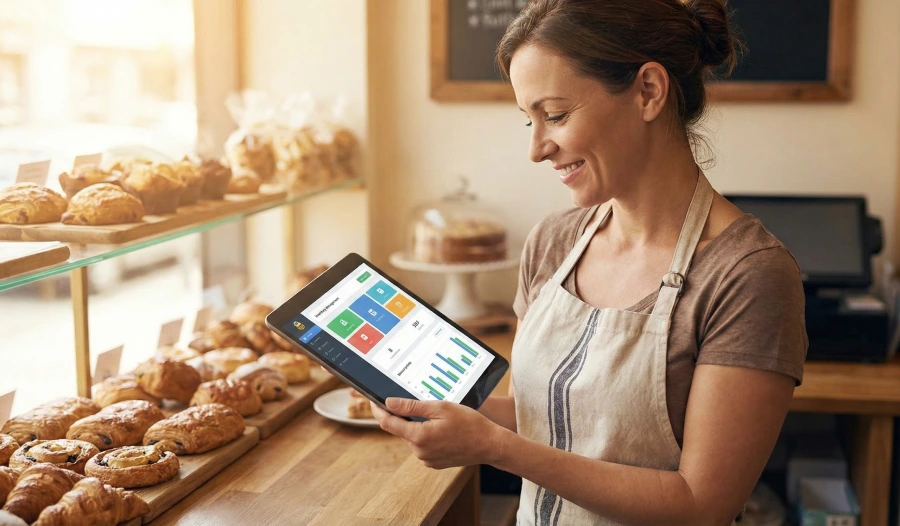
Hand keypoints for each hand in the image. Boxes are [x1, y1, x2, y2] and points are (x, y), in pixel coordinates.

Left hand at [372, 398, 504, 468]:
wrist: (489, 444)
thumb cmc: (469, 423)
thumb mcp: (440, 407)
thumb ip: (412, 406)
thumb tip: (390, 402)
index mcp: (419, 436)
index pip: (388, 423)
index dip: (378, 410)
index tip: (374, 400)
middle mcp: (419, 451)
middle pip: (401, 430)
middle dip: (405, 416)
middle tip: (419, 403)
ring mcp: (426, 459)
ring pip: (413, 438)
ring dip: (418, 426)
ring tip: (438, 417)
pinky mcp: (434, 463)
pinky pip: (423, 446)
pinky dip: (426, 436)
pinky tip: (443, 429)